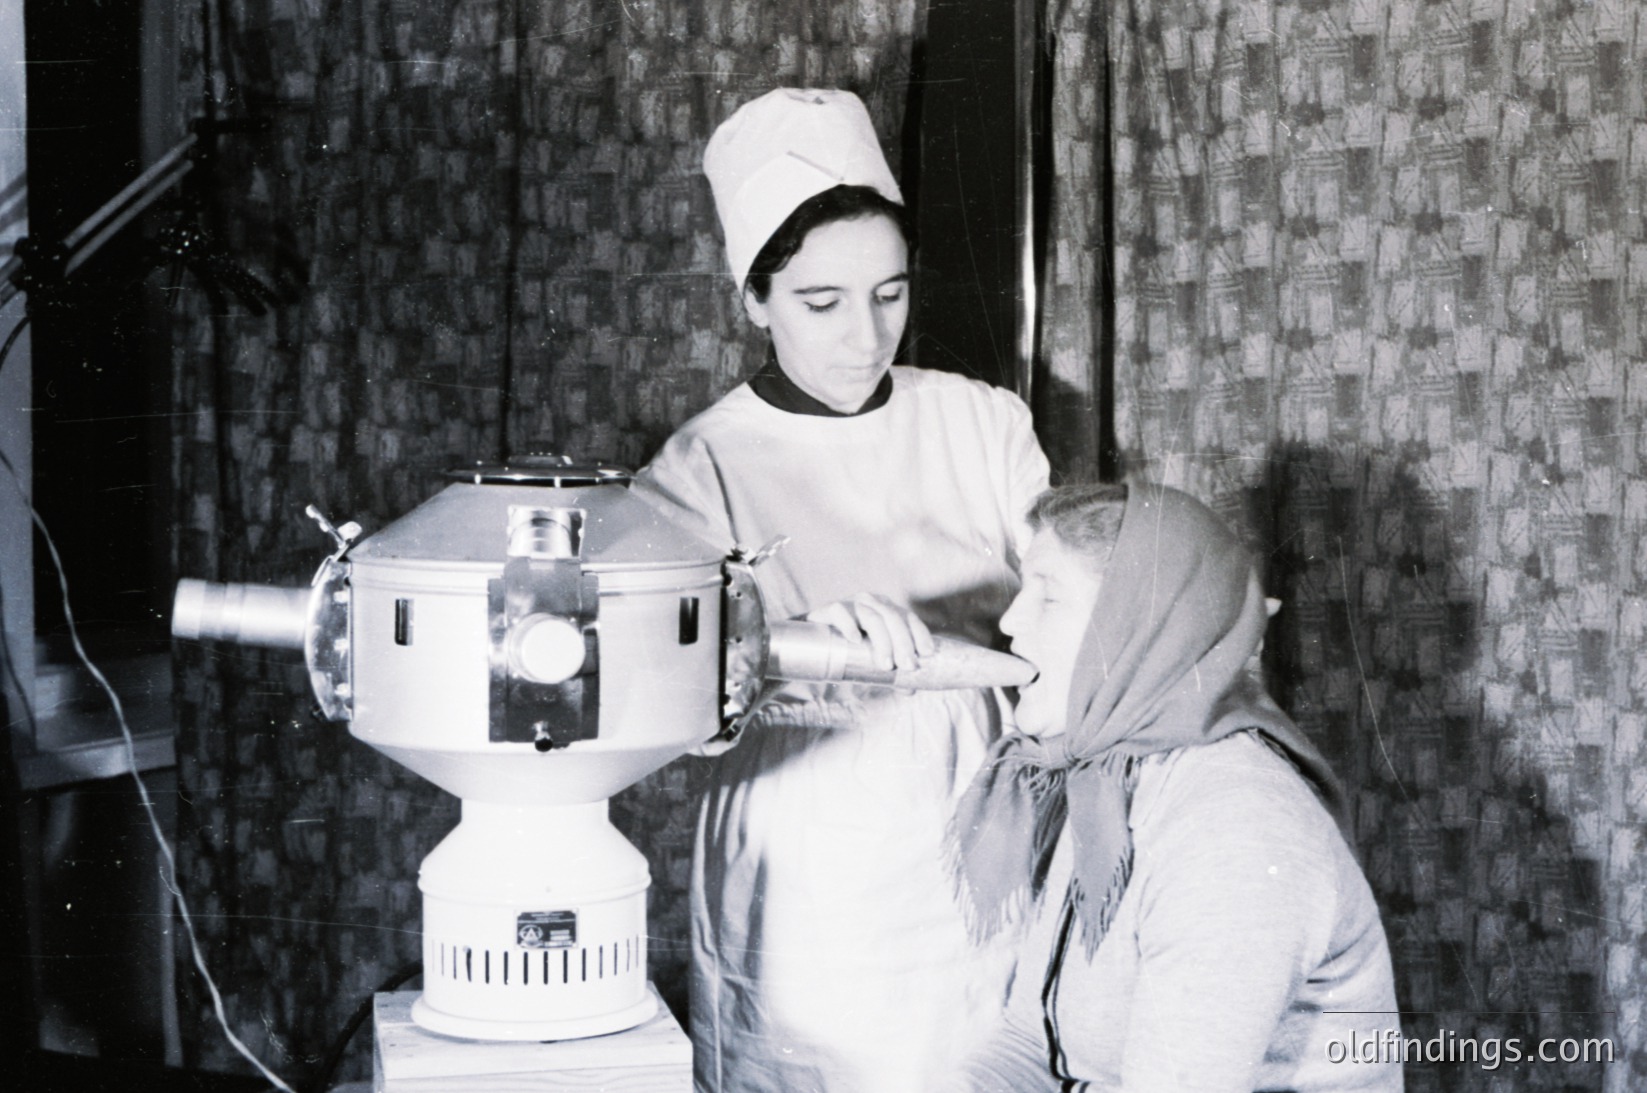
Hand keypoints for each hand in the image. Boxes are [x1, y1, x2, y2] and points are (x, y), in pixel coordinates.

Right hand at [804, 593, 936, 671]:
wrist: (812, 641)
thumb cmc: (849, 649)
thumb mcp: (872, 658)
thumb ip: (891, 671)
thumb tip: (910, 689)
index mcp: (887, 610)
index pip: (909, 619)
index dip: (920, 635)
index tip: (927, 655)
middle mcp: (872, 603)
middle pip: (893, 619)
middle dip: (903, 644)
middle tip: (907, 667)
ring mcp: (851, 604)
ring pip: (872, 617)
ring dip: (882, 641)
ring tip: (886, 665)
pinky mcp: (830, 609)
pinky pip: (841, 612)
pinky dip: (849, 625)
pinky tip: (855, 640)